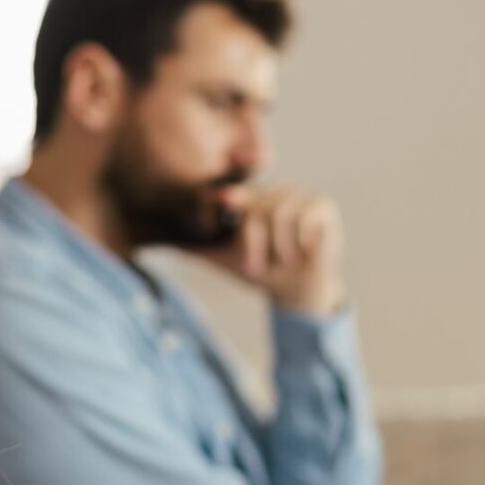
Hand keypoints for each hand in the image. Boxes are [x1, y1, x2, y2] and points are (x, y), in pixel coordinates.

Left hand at [194, 185, 346, 315]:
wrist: (293, 291)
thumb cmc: (261, 272)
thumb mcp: (226, 260)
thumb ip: (198, 247)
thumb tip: (161, 243)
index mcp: (250, 203)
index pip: (239, 194)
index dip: (234, 194)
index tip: (225, 199)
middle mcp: (273, 195)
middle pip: (260, 207)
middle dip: (255, 243)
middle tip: (255, 267)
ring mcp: (299, 197)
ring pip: (282, 212)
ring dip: (280, 246)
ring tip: (285, 262)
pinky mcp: (323, 206)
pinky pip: (307, 215)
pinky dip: (301, 239)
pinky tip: (304, 252)